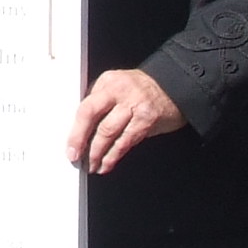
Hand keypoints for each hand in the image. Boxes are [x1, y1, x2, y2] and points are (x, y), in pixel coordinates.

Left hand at [68, 67, 184, 174]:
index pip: (84, 106)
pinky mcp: (147, 119)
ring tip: (92, 165)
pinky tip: (107, 163)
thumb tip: (80, 132)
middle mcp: (119, 90)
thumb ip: (101, 104)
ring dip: (98, 153)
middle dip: (81, 140)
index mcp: (108, 82)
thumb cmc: (143, 91)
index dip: (75, 130)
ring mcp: (134, 104)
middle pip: (92, 116)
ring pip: (108, 132)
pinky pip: (126, 141)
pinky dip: (114, 155)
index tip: (70, 147)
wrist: (176, 87)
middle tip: (77, 158)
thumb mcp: (118, 88)